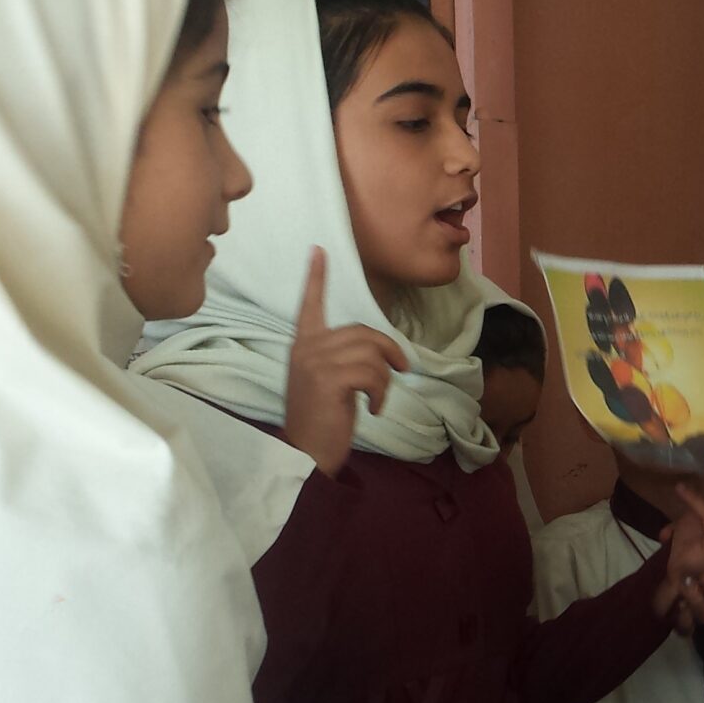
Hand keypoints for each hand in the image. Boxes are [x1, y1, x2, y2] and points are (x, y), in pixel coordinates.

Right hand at [284, 247, 410, 475]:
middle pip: (362, 332)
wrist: (304, 452)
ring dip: (384, 379)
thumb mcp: (327, 382)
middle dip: (388, 351)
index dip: (316, 278)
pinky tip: (373, 409)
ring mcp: (315, 362)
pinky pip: (372, 373)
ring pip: (370, 353)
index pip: (309, 305)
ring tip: (376, 399)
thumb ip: (341, 359)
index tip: (319, 250)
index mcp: (303, 345)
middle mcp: (306, 348)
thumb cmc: (321, 420)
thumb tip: (377, 351)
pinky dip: (381, 392)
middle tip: (400, 371)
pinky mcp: (329, 379)